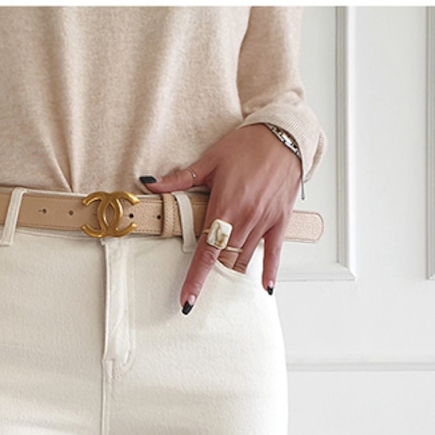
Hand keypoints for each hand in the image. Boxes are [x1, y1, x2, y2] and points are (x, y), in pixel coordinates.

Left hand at [142, 123, 301, 309]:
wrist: (284, 134)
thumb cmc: (248, 145)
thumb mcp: (210, 160)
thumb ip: (180, 180)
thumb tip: (151, 185)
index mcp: (224, 207)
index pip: (206, 253)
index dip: (196, 280)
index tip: (187, 300)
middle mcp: (245, 219)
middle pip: (224, 260)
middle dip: (213, 274)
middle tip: (202, 286)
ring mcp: (264, 221)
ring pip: (245, 258)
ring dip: (232, 269)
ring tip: (223, 278)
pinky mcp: (281, 221)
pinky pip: (275, 253)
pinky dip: (270, 272)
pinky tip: (265, 288)